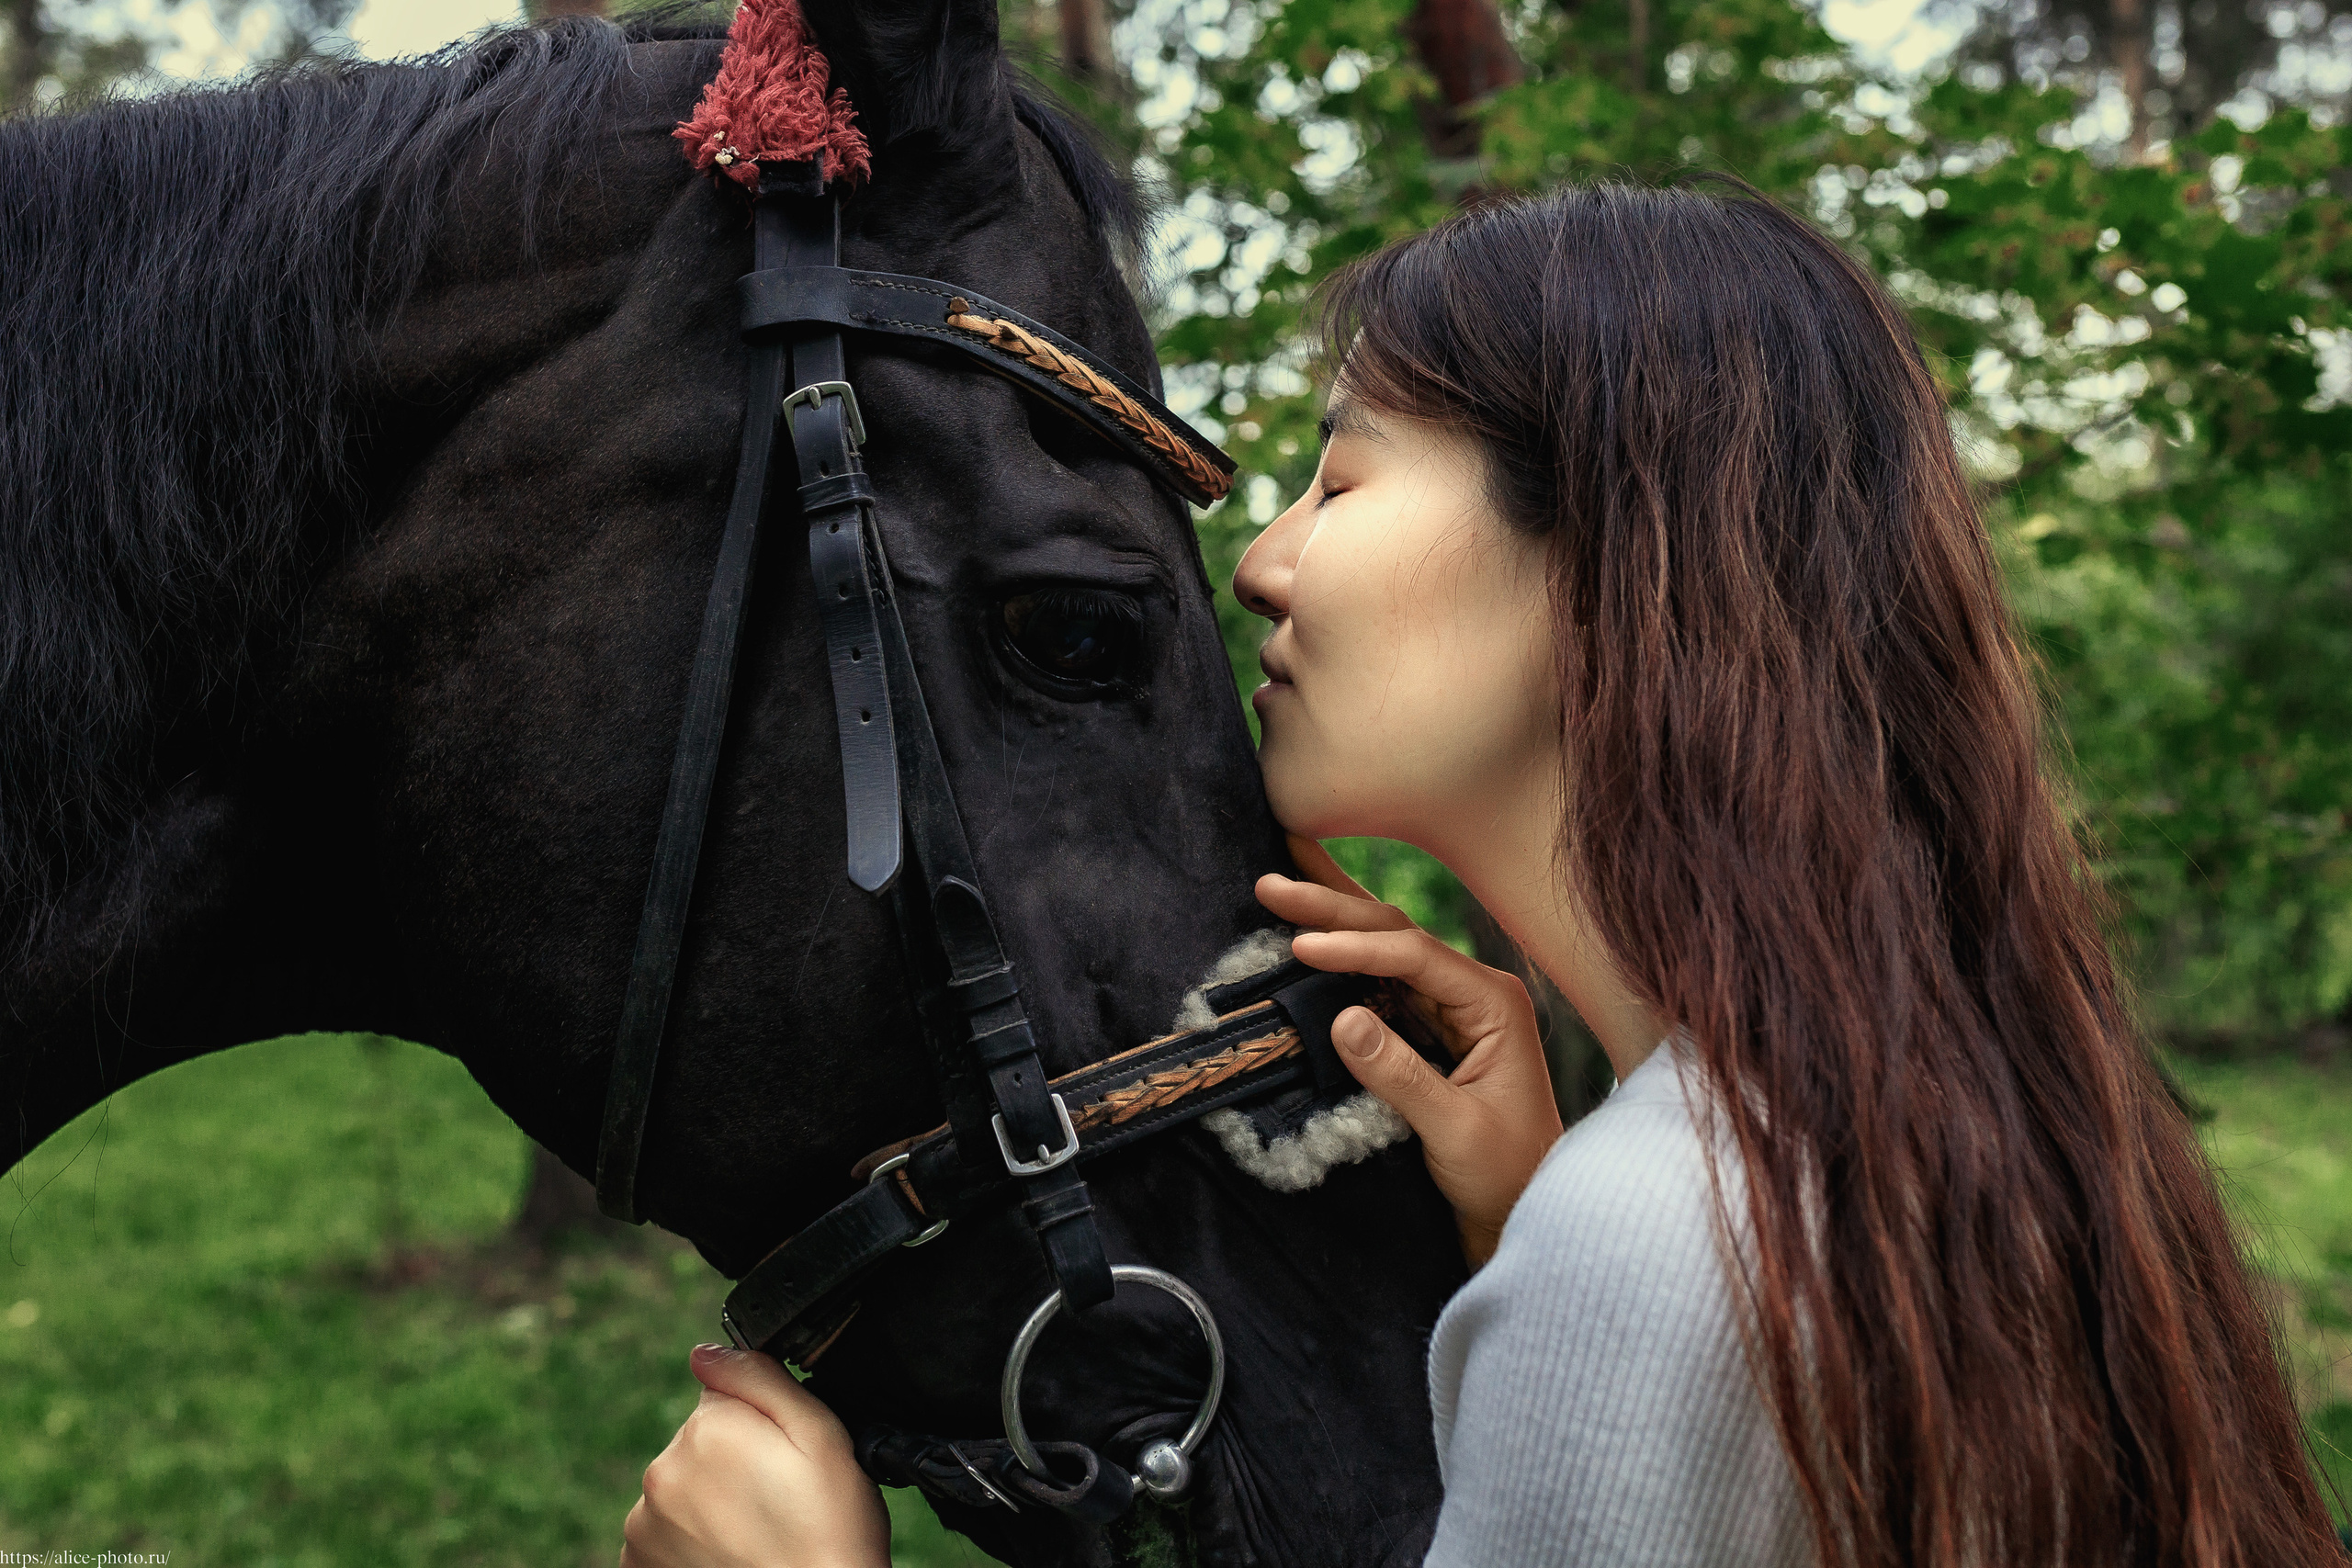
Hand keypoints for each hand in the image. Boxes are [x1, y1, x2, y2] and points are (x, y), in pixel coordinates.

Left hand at [619, 1343, 889, 1567]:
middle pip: (699, 1442)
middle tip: (776, 1501)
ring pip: (682, 1487)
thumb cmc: (829, 1532)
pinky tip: (730, 1554)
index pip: (723, 1394)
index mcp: (707, 1429)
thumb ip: (760, 1380)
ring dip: (711, 1502)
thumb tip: (705, 1351)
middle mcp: (662, 1472)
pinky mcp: (637, 1563)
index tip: (784, 1462)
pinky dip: (692, 1539)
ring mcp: (644, 1524)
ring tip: (755, 1534)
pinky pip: (665, 1531)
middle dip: (733, 1462)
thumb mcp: (823, 1436)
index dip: (762, 1423)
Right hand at [1256, 836, 1563, 1265]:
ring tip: (1281, 877)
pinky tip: (1310, 927)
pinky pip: (1378, 977)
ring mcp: (1450, 1004)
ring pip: (1384, 945)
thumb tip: (1341, 1019)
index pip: (1414, 956)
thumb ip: (1401, 1075)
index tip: (1300, 947)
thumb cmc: (1504, 1174)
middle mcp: (1474, 991)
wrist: (1525, 1208)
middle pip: (1395, 933)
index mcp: (1494, 1003)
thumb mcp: (1455, 1131)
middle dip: (1332, 906)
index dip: (1354, 948)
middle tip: (1271, 884)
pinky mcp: (1428, 1026)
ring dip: (1332, 916)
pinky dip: (1341, 951)